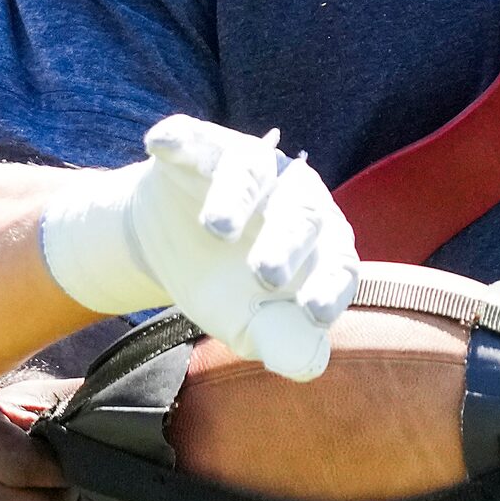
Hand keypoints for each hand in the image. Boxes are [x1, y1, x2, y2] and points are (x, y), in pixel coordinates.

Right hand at [41, 116, 358, 380]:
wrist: (174, 242)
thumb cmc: (229, 287)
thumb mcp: (250, 323)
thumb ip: (281, 341)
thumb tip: (310, 363)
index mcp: (322, 247)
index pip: (339, 264)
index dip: (329, 287)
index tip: (313, 315)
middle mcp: (296, 197)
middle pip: (301, 213)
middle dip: (286, 243)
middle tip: (265, 275)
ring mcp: (251, 166)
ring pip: (253, 170)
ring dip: (236, 196)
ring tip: (214, 227)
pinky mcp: (203, 145)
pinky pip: (194, 137)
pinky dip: (179, 139)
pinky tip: (160, 145)